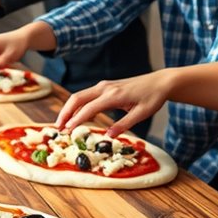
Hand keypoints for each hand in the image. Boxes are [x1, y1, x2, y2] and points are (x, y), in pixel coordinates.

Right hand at [55, 72, 169, 136]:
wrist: (160, 82)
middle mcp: (104, 88)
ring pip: (79, 96)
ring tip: (62, 124)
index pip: (89, 108)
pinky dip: (76, 106)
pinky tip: (74, 116)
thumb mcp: (142, 114)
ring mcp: (103, 86)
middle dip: (65, 113)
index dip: (76, 120)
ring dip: (68, 109)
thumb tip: (108, 136)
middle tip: (57, 128)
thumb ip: (124, 125)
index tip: (67, 131)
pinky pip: (86, 96)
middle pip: (77, 98)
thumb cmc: (153, 98)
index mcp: (113, 95)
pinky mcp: (104, 87)